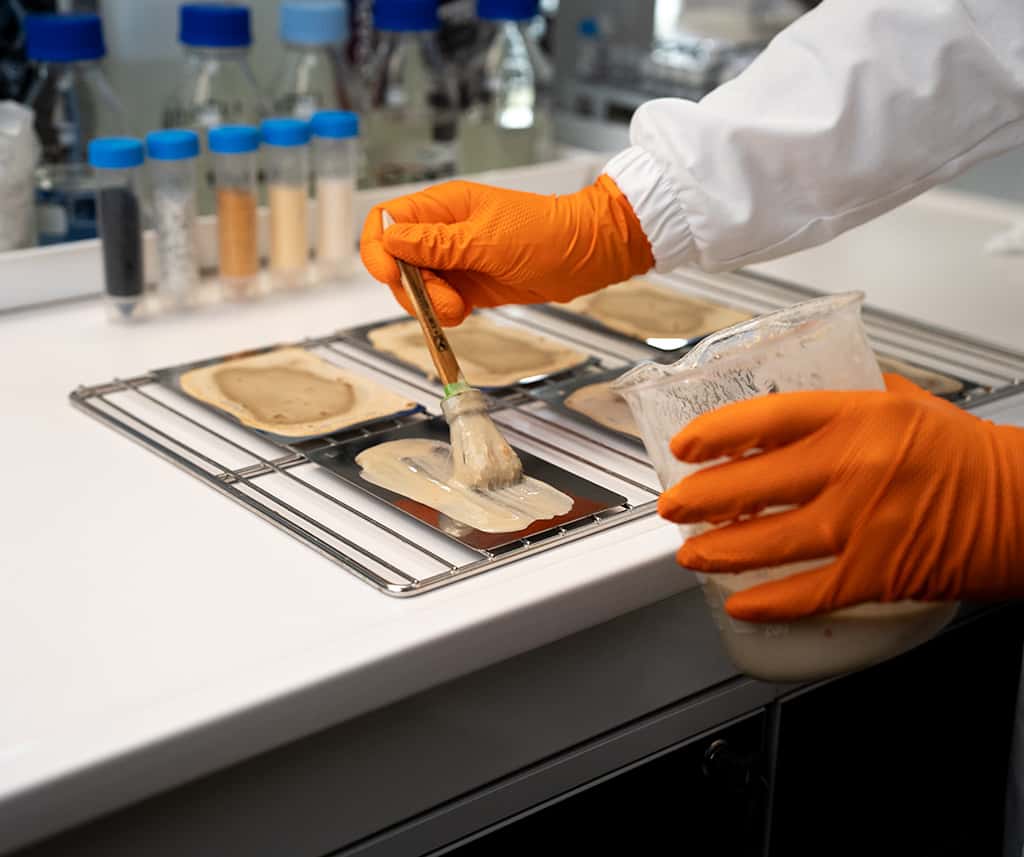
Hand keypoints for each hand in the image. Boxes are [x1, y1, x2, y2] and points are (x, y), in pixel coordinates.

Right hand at [360, 176, 653, 325]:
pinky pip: (438, 301)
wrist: (586, 255)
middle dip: (412, 288)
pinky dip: (444, 313)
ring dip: (430, 305)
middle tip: (443, 301)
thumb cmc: (547, 233)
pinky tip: (465, 312)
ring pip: (415, 287)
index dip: (378, 250)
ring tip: (461, 309)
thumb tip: (391, 239)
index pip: (387, 221)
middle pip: (396, 262)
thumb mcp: (488, 239)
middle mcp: (442, 231)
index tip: (390, 275)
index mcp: (443, 206)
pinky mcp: (467, 284)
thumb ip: (437, 243)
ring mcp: (454, 260)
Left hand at [657, 374, 1023, 621]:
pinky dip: (767, 602)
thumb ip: (849, 397)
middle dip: (699, 500)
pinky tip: (738, 601)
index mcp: (860, 416)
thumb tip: (799, 400)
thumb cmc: (972, 455)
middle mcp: (854, 466)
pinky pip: (807, 593)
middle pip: (752, 484)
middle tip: (673, 507)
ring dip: (718, 551)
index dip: (715, 432)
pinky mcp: (876, 573)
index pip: (766, 417)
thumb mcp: (909, 404)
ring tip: (690, 553)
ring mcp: (862, 523)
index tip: (685, 445)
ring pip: (767, 542)